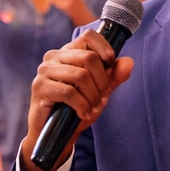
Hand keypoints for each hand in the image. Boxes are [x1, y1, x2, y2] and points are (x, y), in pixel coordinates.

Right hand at [22, 29, 134, 170]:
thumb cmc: (77, 108)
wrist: (57, 134)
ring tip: (91, 108)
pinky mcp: (40, 87)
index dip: (105, 49)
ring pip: (80, 75)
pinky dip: (82, 106)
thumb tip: (129, 62)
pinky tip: (82, 113)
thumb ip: (114, 76)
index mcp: (69, 52)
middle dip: (102, 82)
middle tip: (100, 98)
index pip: (89, 36)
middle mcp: (54, 56)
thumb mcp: (100, 91)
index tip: (110, 65)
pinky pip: (69, 92)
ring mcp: (45, 70)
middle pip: (89, 58)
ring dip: (92, 96)